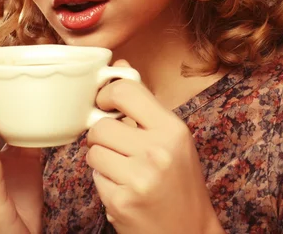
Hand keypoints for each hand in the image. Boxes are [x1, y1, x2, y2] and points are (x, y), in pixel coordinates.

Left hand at [86, 60, 223, 233]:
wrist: (189, 231)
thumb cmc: (180, 181)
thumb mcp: (173, 137)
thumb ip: (145, 104)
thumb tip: (121, 65)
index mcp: (172, 129)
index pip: (125, 91)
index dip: (106, 95)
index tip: (106, 104)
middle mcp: (157, 151)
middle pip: (101, 126)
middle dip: (103, 136)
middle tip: (118, 146)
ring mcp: (138, 178)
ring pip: (93, 151)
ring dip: (102, 160)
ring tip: (124, 169)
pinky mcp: (121, 202)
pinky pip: (94, 176)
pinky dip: (104, 181)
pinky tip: (124, 188)